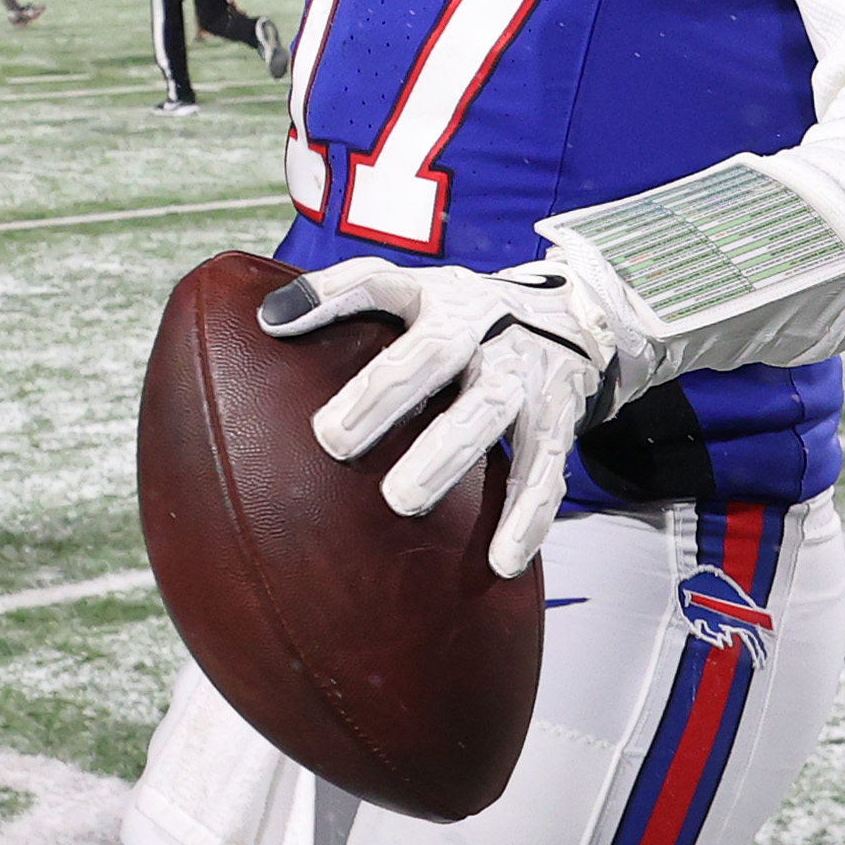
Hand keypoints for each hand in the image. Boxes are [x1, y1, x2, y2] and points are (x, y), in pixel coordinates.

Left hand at [266, 258, 619, 577]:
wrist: (577, 318)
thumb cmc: (464, 315)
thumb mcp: (414, 291)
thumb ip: (344, 296)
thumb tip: (267, 319)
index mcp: (437, 295)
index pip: (379, 284)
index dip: (329, 298)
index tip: (276, 324)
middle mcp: (484, 328)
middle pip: (434, 353)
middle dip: (384, 395)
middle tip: (333, 441)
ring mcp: (524, 375)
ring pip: (487, 414)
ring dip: (446, 457)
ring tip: (402, 500)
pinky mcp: (560, 421)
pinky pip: (545, 472)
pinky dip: (526, 517)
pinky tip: (501, 560)